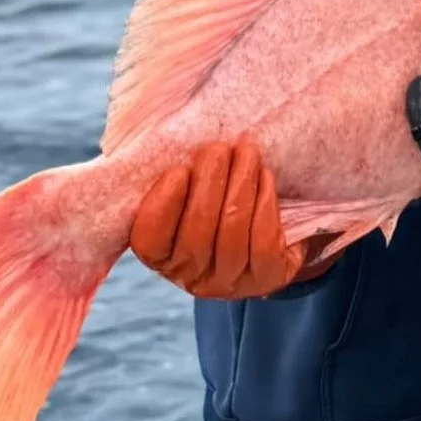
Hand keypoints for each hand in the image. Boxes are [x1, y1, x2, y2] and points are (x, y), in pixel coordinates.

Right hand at [130, 141, 334, 298]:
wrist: (270, 222)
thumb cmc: (218, 196)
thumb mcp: (189, 186)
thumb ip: (173, 172)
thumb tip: (163, 139)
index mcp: (161, 255)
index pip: (150, 239)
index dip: (163, 205)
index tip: (179, 170)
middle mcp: (191, 277)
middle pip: (196, 234)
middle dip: (209, 184)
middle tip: (219, 149)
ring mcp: (229, 282)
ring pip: (232, 234)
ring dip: (241, 185)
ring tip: (247, 152)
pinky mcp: (267, 278)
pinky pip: (264, 241)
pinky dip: (265, 203)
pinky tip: (265, 177)